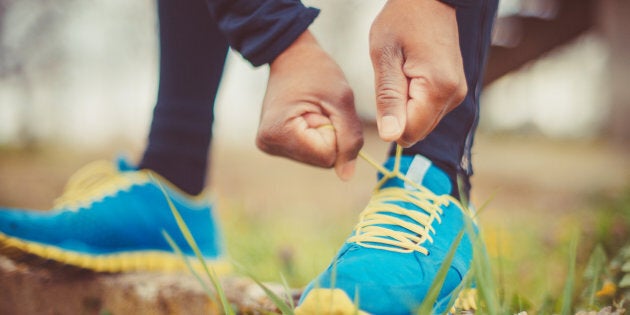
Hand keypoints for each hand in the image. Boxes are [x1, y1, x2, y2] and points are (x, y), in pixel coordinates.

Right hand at [256, 31, 362, 180]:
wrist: (292, 56)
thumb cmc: (317, 71)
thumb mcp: (342, 101)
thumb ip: (350, 138)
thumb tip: (347, 176)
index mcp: (279, 133)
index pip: (327, 157)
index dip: (336, 134)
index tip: (324, 109)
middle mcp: (268, 144)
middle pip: (321, 161)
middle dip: (330, 136)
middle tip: (319, 108)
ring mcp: (269, 146)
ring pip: (316, 158)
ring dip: (324, 135)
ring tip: (312, 109)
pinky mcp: (274, 144)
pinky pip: (309, 152)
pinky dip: (315, 136)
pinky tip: (306, 114)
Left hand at [370, 0, 466, 146]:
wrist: (429, 0)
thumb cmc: (402, 22)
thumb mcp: (385, 57)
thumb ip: (388, 99)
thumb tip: (391, 136)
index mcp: (438, 90)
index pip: (408, 133)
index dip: (389, 119)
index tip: (387, 88)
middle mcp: (454, 97)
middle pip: (417, 132)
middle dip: (398, 114)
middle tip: (393, 78)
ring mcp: (457, 95)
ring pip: (422, 123)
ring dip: (405, 106)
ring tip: (402, 73)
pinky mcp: (454, 91)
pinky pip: (428, 111)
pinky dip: (414, 101)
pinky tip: (411, 74)